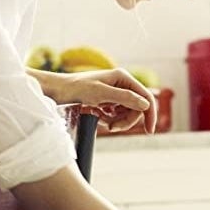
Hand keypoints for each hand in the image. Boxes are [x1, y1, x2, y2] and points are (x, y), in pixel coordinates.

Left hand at [40, 68, 157, 132]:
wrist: (59, 91)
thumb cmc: (78, 88)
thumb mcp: (102, 94)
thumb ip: (125, 98)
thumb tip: (145, 105)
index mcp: (123, 77)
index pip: (146, 97)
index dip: (150, 114)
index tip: (149, 131)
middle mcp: (121, 84)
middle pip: (136, 108)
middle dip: (126, 120)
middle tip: (112, 127)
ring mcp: (115, 93)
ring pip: (126, 114)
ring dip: (116, 121)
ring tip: (101, 120)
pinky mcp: (107, 101)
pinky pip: (115, 115)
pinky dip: (108, 119)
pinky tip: (96, 115)